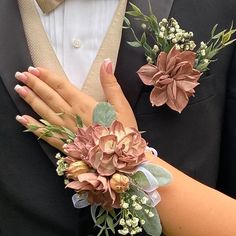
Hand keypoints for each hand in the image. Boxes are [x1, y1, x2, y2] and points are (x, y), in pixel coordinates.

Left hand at [15, 59, 136, 150]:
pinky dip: (32, 126)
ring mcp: (65, 130)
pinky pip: (45, 134)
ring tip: (19, 89)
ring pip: (44, 112)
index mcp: (84, 105)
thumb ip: (111, 84)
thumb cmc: (123, 131)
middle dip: (34, 85)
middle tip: (20, 75)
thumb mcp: (121, 105)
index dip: (48, 77)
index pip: (62, 86)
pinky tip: (22, 119)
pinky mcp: (64, 143)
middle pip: (49, 97)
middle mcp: (71, 116)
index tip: (35, 69)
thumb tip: (106, 63)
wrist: (121, 158)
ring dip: (30, 100)